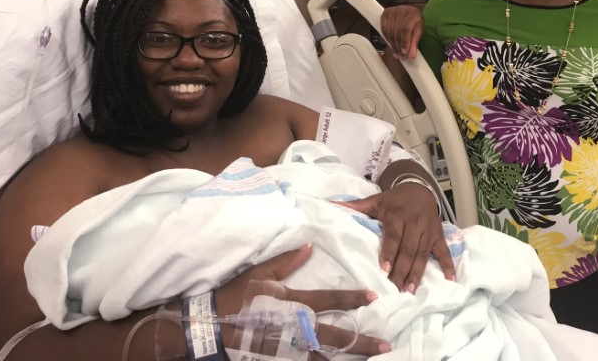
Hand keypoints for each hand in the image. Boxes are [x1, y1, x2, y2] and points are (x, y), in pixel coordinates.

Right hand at [216, 245, 390, 356]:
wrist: (212, 324)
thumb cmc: (236, 296)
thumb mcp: (260, 273)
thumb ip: (287, 261)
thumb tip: (310, 247)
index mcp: (294, 302)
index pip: (330, 299)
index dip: (352, 298)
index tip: (373, 297)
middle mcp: (296, 327)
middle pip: (335, 335)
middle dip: (361, 340)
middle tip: (385, 345)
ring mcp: (289, 347)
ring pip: (325, 356)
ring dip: (347, 358)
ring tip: (370, 360)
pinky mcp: (280, 359)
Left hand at [337, 184, 454, 292]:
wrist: (419, 188)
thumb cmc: (394, 200)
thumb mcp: (375, 200)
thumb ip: (355, 206)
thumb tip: (331, 206)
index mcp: (398, 215)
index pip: (393, 236)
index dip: (389, 252)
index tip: (384, 269)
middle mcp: (414, 223)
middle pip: (407, 249)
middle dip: (401, 270)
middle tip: (394, 289)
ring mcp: (428, 231)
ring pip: (422, 254)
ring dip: (417, 273)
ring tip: (410, 290)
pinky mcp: (438, 236)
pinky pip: (444, 251)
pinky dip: (448, 265)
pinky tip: (449, 280)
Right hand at [380, 5, 423, 59]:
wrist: (410, 13)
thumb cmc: (415, 21)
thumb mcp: (418, 32)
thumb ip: (414, 44)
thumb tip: (411, 56)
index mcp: (413, 14)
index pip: (406, 29)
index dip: (404, 42)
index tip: (404, 52)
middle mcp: (402, 10)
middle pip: (396, 31)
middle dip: (398, 46)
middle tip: (401, 55)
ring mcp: (392, 11)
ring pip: (389, 31)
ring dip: (392, 44)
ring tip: (396, 51)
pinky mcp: (385, 13)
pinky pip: (384, 29)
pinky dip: (387, 38)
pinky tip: (391, 43)